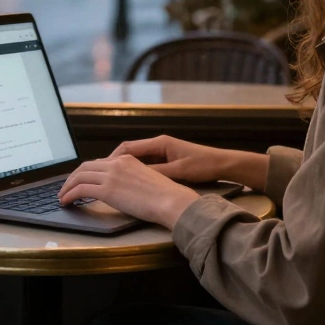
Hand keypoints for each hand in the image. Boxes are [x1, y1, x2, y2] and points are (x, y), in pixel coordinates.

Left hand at [58, 155, 200, 228]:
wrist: (170, 200)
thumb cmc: (164, 195)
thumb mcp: (146, 178)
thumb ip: (130, 178)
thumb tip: (120, 188)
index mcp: (126, 159)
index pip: (98, 162)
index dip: (85, 172)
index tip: (79, 180)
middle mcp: (116, 163)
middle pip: (85, 167)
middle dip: (72, 178)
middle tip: (65, 188)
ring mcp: (111, 175)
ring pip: (79, 177)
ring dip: (67, 187)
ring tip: (62, 196)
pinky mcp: (107, 190)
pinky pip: (80, 190)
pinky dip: (70, 194)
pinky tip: (66, 201)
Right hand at [107, 135, 231, 183]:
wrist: (222, 164)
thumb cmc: (203, 165)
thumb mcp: (179, 171)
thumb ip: (157, 172)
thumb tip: (134, 176)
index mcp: (159, 143)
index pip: (128, 148)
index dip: (113, 158)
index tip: (102, 170)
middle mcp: (158, 144)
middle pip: (129, 151)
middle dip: (115, 163)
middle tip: (101, 175)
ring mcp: (162, 151)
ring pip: (137, 158)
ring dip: (124, 167)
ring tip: (112, 180)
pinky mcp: (167, 159)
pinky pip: (146, 163)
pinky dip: (136, 170)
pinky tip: (131, 181)